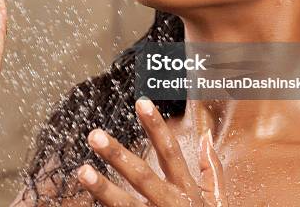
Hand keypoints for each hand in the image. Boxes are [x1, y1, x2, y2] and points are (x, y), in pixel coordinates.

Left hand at [77, 98, 226, 206]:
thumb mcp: (218, 200)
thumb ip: (212, 170)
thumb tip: (207, 137)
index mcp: (187, 190)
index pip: (170, 151)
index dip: (156, 126)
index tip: (141, 102)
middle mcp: (171, 204)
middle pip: (142, 175)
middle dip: (118, 155)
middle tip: (94, 135)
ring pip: (125, 204)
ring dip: (102, 188)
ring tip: (81, 171)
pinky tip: (83, 199)